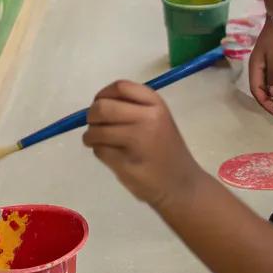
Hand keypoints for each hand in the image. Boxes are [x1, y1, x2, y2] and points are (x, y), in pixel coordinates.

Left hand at [84, 81, 201, 210]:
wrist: (181, 184)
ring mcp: (137, 140)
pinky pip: (99, 150)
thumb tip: (98, 104)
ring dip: (91, 136)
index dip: (103, 94)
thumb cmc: (166, 150)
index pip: (120, 87)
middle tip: (95, 126)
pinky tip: (111, 156)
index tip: (100, 103)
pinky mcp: (126, 162)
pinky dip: (98, 151)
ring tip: (99, 142)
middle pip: (103, 107)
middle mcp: (147, 117)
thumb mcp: (157, 118)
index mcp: (156, 104)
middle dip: (92, 116)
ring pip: (97, 130)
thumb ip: (132, 107)